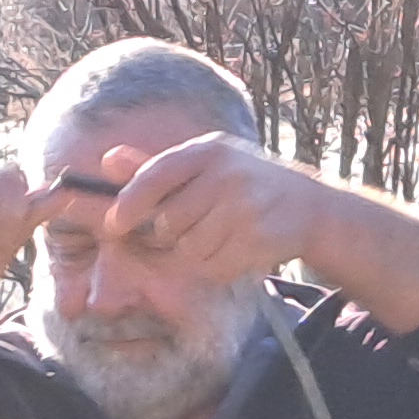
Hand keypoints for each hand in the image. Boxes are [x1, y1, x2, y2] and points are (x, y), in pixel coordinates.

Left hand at [91, 135, 326, 291]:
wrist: (312, 208)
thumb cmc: (247, 184)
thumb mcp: (207, 165)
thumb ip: (156, 167)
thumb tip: (106, 161)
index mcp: (209, 151)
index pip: (156, 175)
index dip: (130, 202)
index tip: (113, 224)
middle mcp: (227, 175)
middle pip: (168, 223)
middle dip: (171, 235)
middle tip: (194, 228)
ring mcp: (244, 208)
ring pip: (189, 250)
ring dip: (195, 254)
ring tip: (220, 237)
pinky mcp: (258, 239)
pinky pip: (214, 267)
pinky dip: (216, 267)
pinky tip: (234, 250)